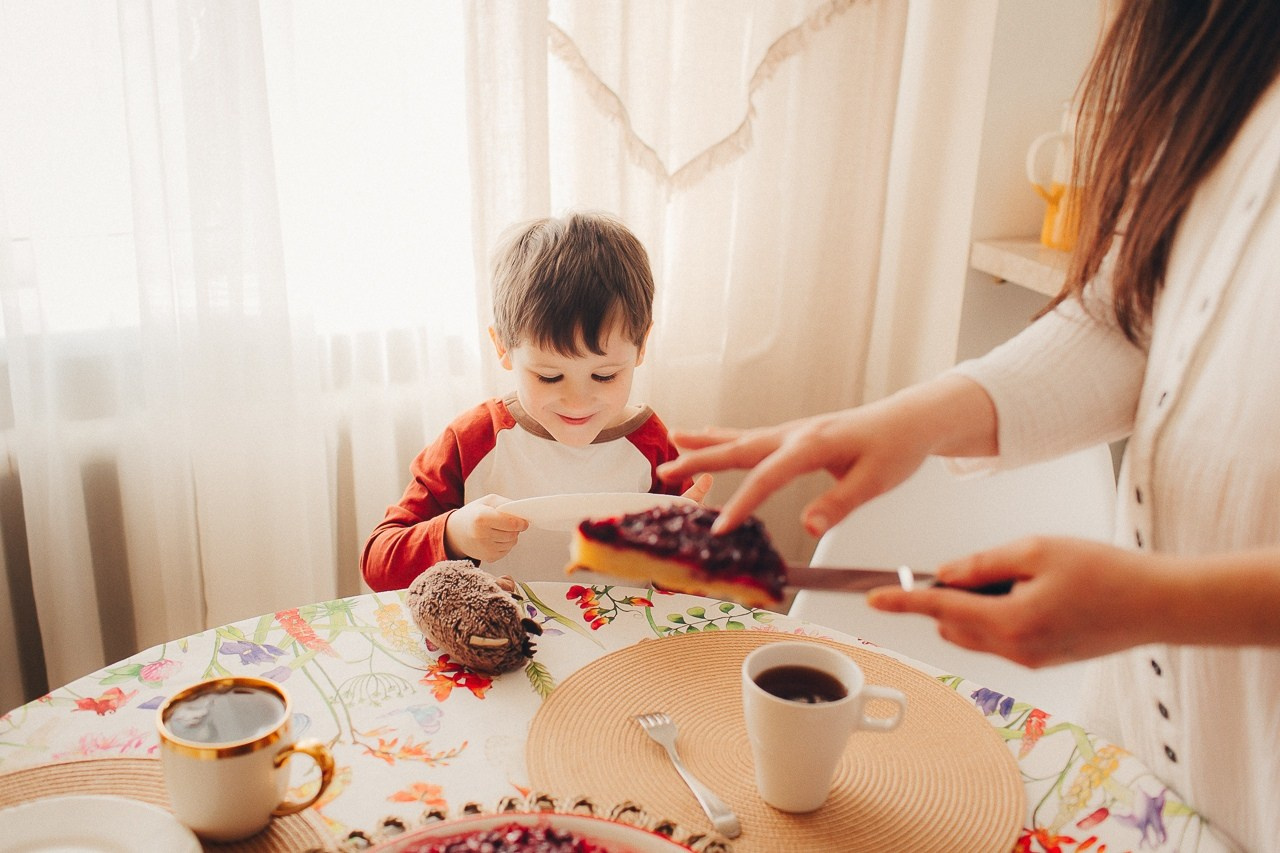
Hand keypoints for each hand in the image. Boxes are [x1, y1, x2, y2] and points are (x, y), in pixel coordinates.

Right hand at [444, 494, 528, 563]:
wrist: (457, 532)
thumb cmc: (474, 514)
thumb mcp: (488, 501)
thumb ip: (507, 504)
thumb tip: (523, 515)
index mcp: (481, 518)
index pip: (511, 524)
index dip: (521, 522)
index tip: (524, 521)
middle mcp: (481, 535)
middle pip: (513, 534)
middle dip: (515, 528)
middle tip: (507, 523)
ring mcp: (484, 549)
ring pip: (512, 543)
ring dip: (511, 536)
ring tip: (499, 530)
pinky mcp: (488, 558)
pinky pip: (507, 550)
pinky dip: (505, 544)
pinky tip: (495, 538)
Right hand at [657, 375, 996, 534]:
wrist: (911, 420)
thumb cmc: (896, 448)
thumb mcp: (875, 481)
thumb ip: (839, 503)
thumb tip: (809, 526)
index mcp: (813, 445)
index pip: (768, 477)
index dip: (741, 503)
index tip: (718, 528)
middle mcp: (796, 434)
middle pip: (740, 449)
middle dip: (701, 460)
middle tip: (667, 471)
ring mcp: (794, 432)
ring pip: (741, 439)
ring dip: (706, 443)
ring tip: (673, 443)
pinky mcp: (796, 436)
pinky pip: (752, 438)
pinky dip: (725, 438)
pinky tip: (709, 437)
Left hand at [866, 536, 1164, 666]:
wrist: (1159, 605)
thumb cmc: (1106, 571)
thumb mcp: (1037, 550)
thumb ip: (983, 563)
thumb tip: (944, 573)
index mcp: (1011, 622)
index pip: (940, 610)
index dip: (903, 602)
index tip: (872, 600)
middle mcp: (1015, 650)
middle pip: (952, 626)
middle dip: (944, 599)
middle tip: (967, 569)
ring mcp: (1029, 660)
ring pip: (974, 634)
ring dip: (971, 607)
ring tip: (1012, 576)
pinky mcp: (1042, 660)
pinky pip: (999, 639)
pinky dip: (994, 616)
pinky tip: (1024, 592)